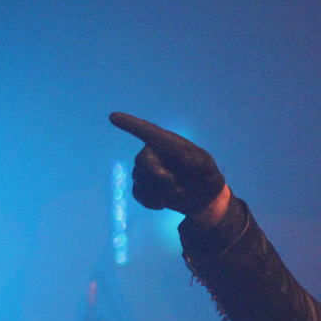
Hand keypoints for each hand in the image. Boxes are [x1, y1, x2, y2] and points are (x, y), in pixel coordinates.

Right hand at [109, 112, 226, 214]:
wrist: (204, 198)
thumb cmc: (205, 174)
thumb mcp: (207, 165)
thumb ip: (198, 160)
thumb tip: (185, 157)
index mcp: (166, 143)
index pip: (147, 131)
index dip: (130, 124)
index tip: (113, 117)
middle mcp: (153, 154)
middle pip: (141, 160)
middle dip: (157, 174)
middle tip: (174, 184)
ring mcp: (146, 172)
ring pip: (140, 180)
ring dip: (160, 190)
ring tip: (178, 192)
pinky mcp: (144, 189)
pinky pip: (139, 194)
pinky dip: (152, 201)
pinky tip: (164, 203)